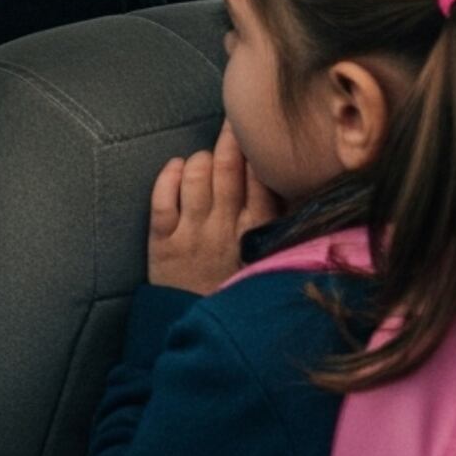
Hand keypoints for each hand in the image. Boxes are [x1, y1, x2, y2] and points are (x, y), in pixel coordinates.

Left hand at [145, 124, 281, 293]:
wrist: (208, 335)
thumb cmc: (241, 290)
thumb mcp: (272, 260)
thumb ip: (281, 225)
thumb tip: (293, 186)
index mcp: (258, 233)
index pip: (260, 178)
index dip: (257, 149)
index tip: (257, 129)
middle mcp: (225, 229)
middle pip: (227, 168)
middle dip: (230, 138)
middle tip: (233, 120)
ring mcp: (192, 234)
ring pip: (195, 176)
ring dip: (200, 159)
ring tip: (206, 159)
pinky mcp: (163, 242)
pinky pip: (162, 197)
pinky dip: (169, 175)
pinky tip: (177, 167)